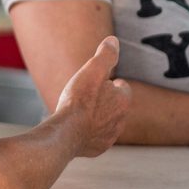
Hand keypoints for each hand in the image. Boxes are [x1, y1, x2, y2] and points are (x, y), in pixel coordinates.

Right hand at [55, 36, 131, 156]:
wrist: (66, 133)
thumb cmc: (79, 100)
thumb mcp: (92, 70)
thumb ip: (105, 55)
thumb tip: (114, 40)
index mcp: (122, 100)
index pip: (122, 87)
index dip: (109, 82)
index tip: (96, 82)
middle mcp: (121, 120)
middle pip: (114, 105)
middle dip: (104, 100)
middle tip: (87, 95)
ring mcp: (110, 136)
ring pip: (107, 122)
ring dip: (98, 116)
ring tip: (80, 111)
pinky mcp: (99, 148)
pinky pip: (97, 137)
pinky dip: (90, 131)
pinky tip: (77, 126)